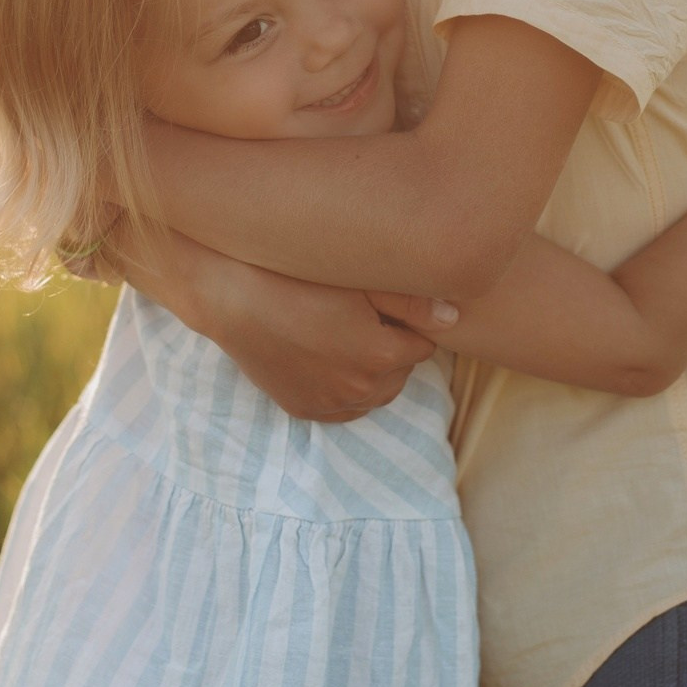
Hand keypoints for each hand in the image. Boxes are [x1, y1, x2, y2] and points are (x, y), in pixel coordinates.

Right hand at [129, 226, 447, 422]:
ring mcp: (331, 404)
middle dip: (393, 346)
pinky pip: (344, 408)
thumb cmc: (295, 276)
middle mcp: (361, 388)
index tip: (384, 303)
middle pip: (402, 370)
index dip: (407, 321)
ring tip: (345, 333)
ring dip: (372, 369)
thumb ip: (411, 300)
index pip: (423, 344)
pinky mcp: (305, 410)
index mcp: (381, 355)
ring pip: (376, 392)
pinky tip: (327, 356)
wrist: (231, 296)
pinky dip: (345, 387)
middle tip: (363, 315)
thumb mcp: (359, 279)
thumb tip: (455, 317)